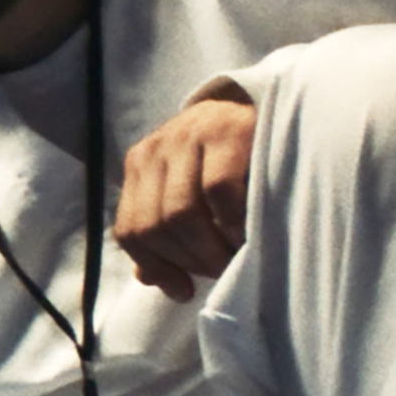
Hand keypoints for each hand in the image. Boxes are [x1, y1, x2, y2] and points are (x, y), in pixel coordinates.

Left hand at [114, 94, 257, 300]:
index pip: (130, 230)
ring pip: (182, 213)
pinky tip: (246, 234)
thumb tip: (147, 278)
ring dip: (209, 249)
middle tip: (218, 272)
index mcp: (139, 166)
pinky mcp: (227, 131)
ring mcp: (189, 136)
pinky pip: (219, 192)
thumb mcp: (186, 192)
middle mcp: (156, 149)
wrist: (266, 105)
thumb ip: (163, 231)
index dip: (155, 266)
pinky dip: (232, 224)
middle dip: (188, 260)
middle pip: (155, 225)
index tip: (183, 290)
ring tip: (232, 259)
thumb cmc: (226, 161)